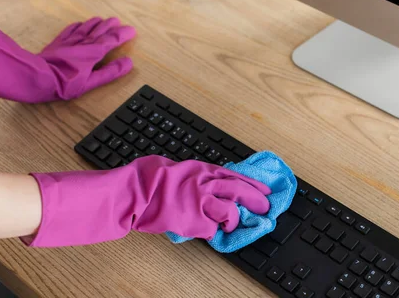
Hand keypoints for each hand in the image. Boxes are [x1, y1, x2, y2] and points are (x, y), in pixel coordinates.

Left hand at [0, 17, 135, 102]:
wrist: (36, 77)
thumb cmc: (64, 83)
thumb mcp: (91, 82)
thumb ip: (110, 72)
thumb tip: (128, 63)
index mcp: (93, 52)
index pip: (111, 40)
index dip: (123, 35)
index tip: (132, 31)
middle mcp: (82, 43)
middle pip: (99, 30)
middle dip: (110, 25)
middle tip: (118, 21)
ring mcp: (69, 42)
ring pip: (85, 28)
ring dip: (95, 23)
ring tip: (102, 19)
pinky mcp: (57, 44)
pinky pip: (69, 30)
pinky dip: (77, 25)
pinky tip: (79, 23)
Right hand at [25, 156, 270, 246]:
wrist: (133, 192)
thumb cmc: (147, 177)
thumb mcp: (174, 167)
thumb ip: (192, 174)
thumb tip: (203, 180)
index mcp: (200, 168)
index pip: (234, 175)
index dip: (252, 183)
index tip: (265, 189)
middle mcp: (205, 182)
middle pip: (240, 191)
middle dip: (256, 200)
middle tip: (266, 208)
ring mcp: (200, 201)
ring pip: (230, 211)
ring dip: (234, 219)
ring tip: (234, 223)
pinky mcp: (193, 219)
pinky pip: (212, 228)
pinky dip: (212, 230)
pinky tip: (209, 230)